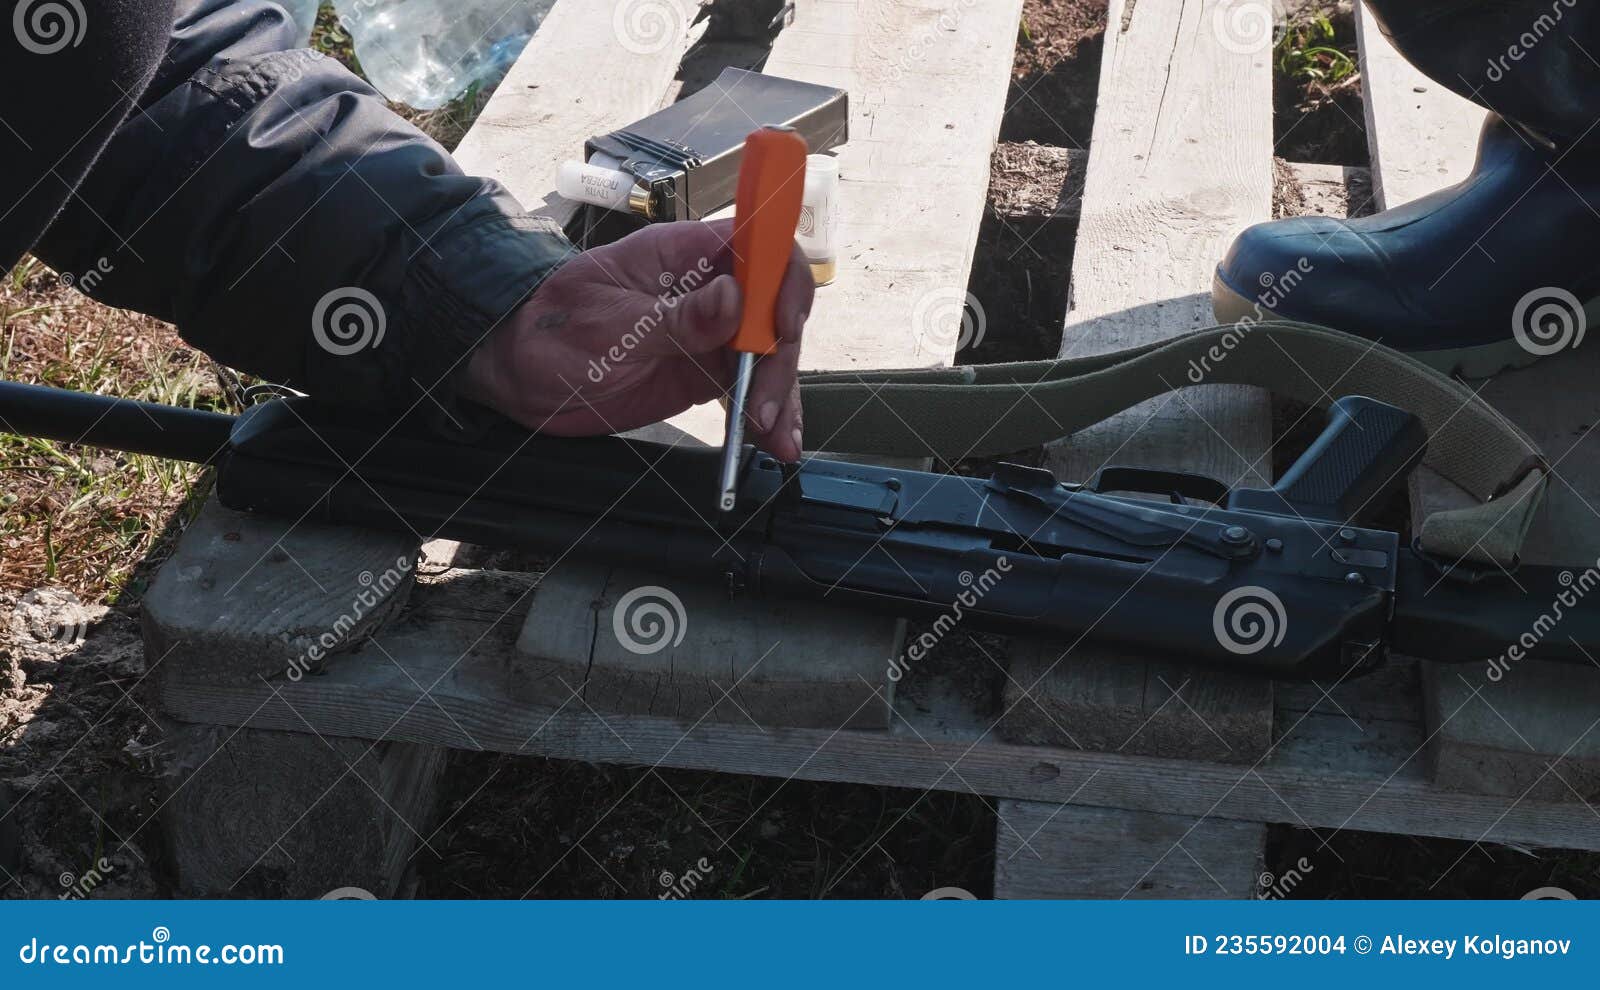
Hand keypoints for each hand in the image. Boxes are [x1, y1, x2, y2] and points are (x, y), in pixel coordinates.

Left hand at [461, 219, 812, 460]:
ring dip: (779, 393)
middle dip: (779, 356)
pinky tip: (775, 440)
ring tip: (774, 434)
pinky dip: (765, 414)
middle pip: (773, 309)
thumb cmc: (553, 327)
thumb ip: (675, 317)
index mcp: (684, 255)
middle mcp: (707, 289)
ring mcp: (709, 332)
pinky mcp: (704, 372)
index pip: (759, 245)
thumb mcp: (611, 323)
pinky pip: (748, 388)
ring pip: (768, 354)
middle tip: (761, 400)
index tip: (780, 324)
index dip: (782, 278)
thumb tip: (732, 300)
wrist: (519, 372)